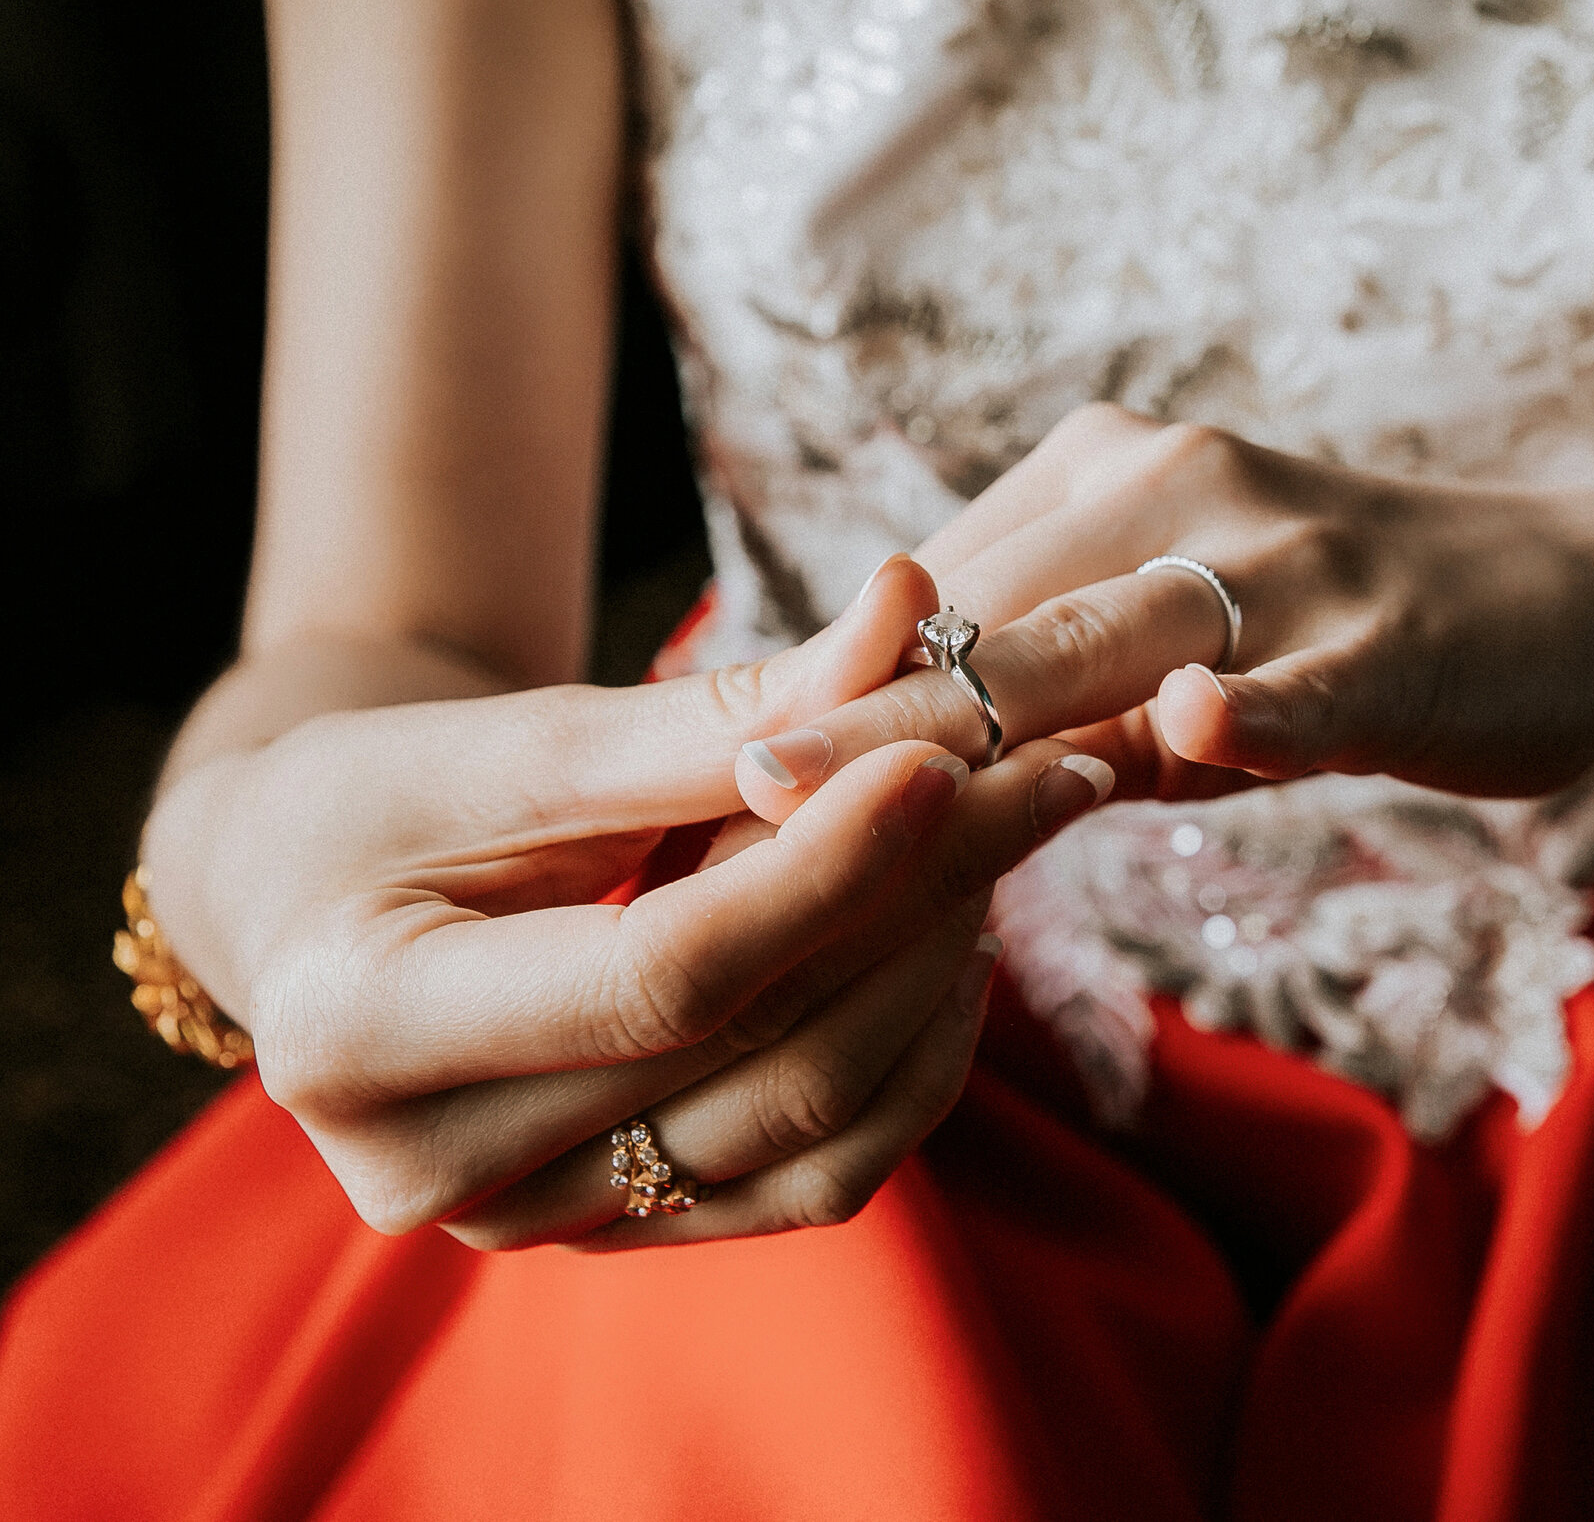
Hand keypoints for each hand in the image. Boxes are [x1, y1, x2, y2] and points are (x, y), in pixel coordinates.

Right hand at [140, 557, 1113, 1245]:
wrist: (300, 902)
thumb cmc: (378, 796)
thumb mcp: (513, 736)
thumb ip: (713, 707)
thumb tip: (910, 611)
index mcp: (363, 1034)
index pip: (664, 974)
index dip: (829, 866)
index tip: (958, 749)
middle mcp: (438, 1171)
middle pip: (761, 1050)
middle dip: (927, 895)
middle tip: (1045, 767)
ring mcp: (537, 1227)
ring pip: (814, 1126)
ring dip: (938, 969)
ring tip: (1003, 832)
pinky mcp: (622, 1230)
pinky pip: (819, 1175)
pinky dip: (912, 1059)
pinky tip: (956, 940)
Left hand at [732, 403, 1593, 820]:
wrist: (1575, 598)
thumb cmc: (1348, 641)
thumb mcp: (1189, 655)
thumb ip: (1060, 703)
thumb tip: (904, 794)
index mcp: (1107, 478)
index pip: (941, 593)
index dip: (838, 691)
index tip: (723, 779)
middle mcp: (1180, 486)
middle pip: (992, 613)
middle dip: (862, 706)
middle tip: (733, 788)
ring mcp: (1293, 555)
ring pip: (1113, 637)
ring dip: (993, 714)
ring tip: (873, 784)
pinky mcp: (1396, 634)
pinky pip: (1307, 671)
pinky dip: (1252, 704)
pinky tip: (1194, 728)